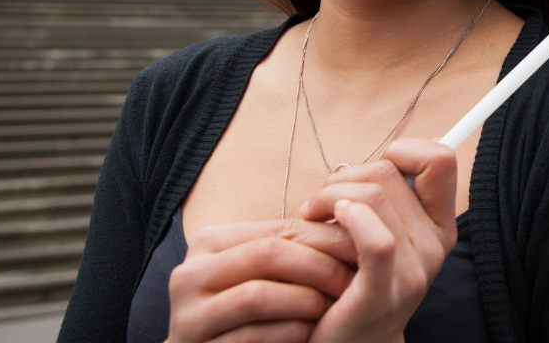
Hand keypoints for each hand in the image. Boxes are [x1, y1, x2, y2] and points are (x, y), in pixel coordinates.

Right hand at [166, 217, 355, 342]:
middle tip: (353, 281)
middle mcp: (189, 273)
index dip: (326, 239)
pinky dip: (287, 333)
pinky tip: (309, 334)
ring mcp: (188, 314)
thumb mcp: (266, 273)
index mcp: (210, 242)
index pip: (278, 230)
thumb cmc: (251, 313)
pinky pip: (249, 335)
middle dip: (318, 267)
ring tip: (331, 309)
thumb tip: (356, 218)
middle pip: (267, 254)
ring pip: (256, 295)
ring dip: (304, 301)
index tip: (361, 250)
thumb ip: (294, 246)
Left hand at [297, 138, 458, 342]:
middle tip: (324, 202)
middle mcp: (433, 247)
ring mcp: (412, 273)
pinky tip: (323, 221)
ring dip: (329, 195)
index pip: (440, 160)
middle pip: (389, 173)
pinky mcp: (381, 293)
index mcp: (439, 227)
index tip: (374, 173)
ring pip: (372, 197)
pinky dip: (346, 216)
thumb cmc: (354, 283)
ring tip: (314, 215)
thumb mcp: (387, 236)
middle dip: (346, 177)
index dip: (405, 150)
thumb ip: (396, 197)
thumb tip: (411, 148)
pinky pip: (374, 237)